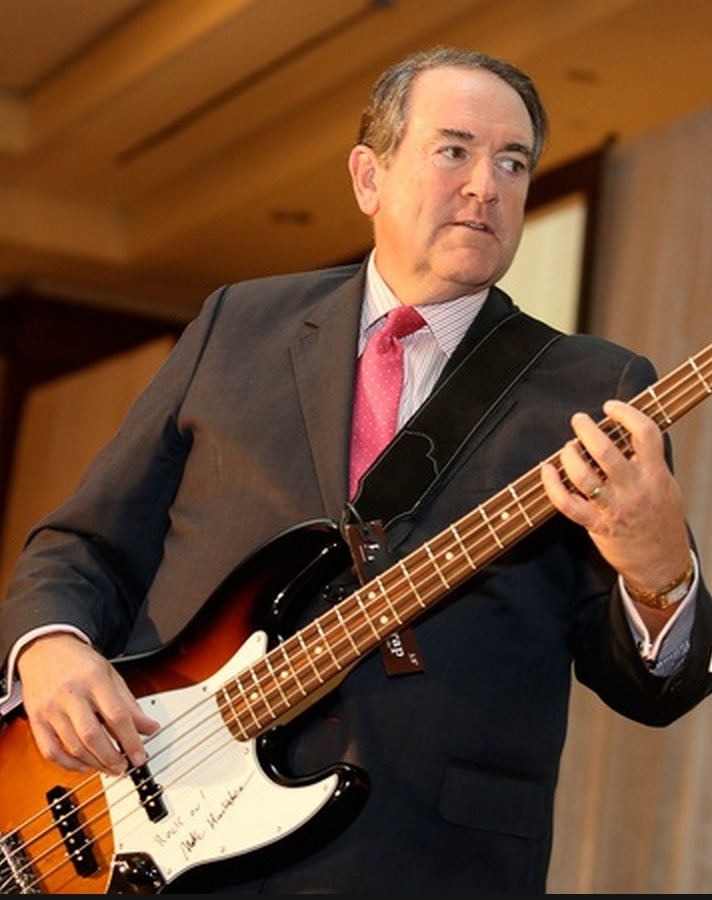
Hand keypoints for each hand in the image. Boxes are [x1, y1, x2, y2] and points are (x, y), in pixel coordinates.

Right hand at [17, 632, 159, 774]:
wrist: (45, 648)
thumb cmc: (80, 662)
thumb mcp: (111, 675)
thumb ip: (130, 703)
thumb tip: (149, 727)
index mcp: (94, 679)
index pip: (117, 716)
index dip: (131, 740)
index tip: (140, 756)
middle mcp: (71, 694)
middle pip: (93, 735)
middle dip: (112, 757)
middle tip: (124, 767)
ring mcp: (50, 708)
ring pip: (73, 746)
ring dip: (94, 763)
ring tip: (109, 767)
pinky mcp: (36, 719)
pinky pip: (50, 751)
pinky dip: (68, 764)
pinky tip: (84, 765)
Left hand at [540, 399, 690, 592]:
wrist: (662, 564)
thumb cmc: (662, 522)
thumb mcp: (666, 486)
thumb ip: (649, 463)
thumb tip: (625, 436)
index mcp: (655, 475)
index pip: (645, 433)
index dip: (626, 413)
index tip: (611, 406)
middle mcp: (634, 489)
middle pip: (605, 451)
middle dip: (586, 429)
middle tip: (578, 420)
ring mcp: (614, 508)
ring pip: (583, 476)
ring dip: (568, 456)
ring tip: (567, 448)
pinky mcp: (597, 525)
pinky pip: (568, 505)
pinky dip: (552, 486)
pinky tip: (547, 471)